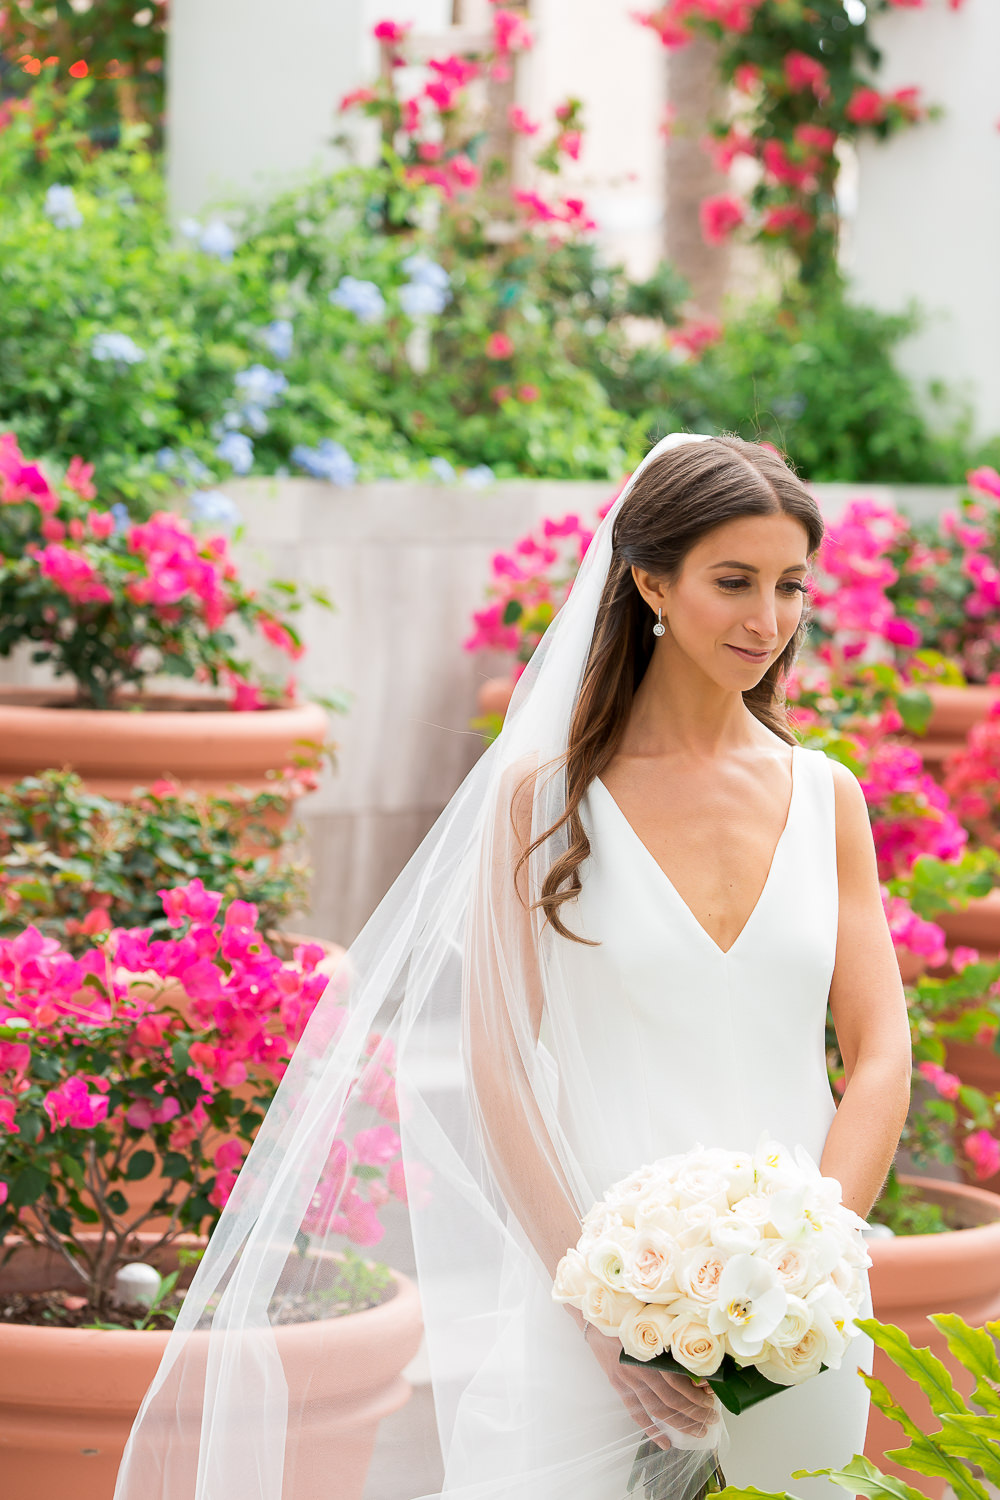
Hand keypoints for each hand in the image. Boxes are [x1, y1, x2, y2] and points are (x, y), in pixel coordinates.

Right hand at [584, 1324, 719, 1450]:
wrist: (594, 1318)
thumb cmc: (626, 1314)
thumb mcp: (651, 1321)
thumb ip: (670, 1338)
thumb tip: (698, 1357)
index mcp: (650, 1351)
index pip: (678, 1381)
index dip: (696, 1394)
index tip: (711, 1401)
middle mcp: (640, 1369)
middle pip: (671, 1399)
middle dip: (694, 1413)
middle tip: (711, 1421)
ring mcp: (627, 1380)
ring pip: (657, 1409)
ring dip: (679, 1424)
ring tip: (697, 1432)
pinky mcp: (618, 1386)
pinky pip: (636, 1412)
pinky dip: (651, 1430)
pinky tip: (666, 1443)